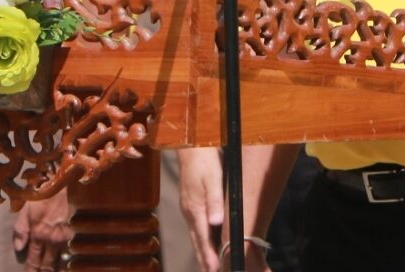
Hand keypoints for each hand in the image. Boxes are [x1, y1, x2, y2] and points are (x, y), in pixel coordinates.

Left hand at [13, 193, 73, 270]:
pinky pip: (66, 251)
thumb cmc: (41, 195)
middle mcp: (52, 239)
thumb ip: (20, 230)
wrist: (61, 185)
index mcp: (38, 234)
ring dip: (53, 268)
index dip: (31, 269)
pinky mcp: (72, 233)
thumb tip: (19, 248)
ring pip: (58, 259)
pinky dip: (63, 260)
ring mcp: (63, 237)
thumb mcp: (25, 210)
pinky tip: (62, 264)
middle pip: (47, 263)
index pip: (34, 258)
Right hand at [178, 148, 224, 271]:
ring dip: (202, 250)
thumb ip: (215, 200)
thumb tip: (216, 222)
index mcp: (195, 208)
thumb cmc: (204, 160)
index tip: (214, 270)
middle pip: (197, 241)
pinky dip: (201, 239)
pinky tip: (205, 241)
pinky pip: (196, 226)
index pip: (203, 238)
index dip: (209, 255)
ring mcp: (188, 208)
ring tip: (208, 265)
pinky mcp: (190, 203)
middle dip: (204, 259)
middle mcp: (190, 211)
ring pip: (196, 235)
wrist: (191, 145)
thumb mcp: (213, 178)